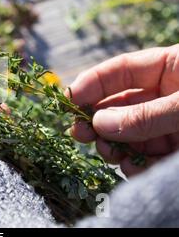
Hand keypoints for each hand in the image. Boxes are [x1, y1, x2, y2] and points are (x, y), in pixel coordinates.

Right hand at [68, 45, 178, 175]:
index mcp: (171, 68)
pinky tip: (133, 168)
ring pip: (128, 134)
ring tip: (109, 153)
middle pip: (118, 105)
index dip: (91, 83)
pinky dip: (137, 165)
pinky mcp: (175, 152)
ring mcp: (171, 124)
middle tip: (80, 133)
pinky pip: (148, 158)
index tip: (68, 100)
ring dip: (113, 146)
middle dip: (97, 120)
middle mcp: (166, 96)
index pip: (121, 71)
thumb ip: (146, 115)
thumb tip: (99, 123)